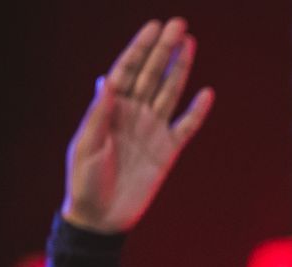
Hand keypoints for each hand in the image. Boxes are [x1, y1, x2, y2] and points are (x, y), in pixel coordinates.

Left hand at [63, 19, 213, 233]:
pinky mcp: (167, 152)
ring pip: (169, 93)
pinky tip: (206, 93)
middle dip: (164, 49)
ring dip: (180, 69)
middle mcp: (132, 114)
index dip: (140, 48)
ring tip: (190, 44)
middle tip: (179, 25)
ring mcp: (151, 131)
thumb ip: (100, 113)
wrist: (102, 217)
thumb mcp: (87, 145)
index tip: (154, 28)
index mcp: (110, 108)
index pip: (127, 70)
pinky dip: (196, 112)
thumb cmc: (85, 181)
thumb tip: (107, 79)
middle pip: (152, 75)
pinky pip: (185, 128)